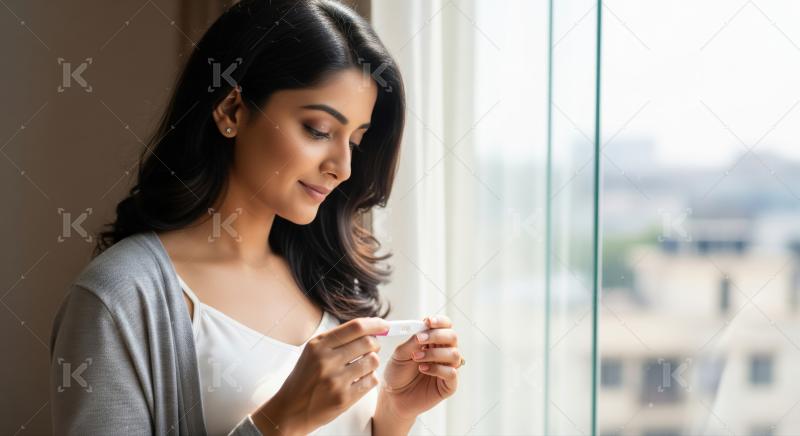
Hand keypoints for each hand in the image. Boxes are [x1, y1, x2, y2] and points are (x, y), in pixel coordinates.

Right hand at [253, 317, 389, 434]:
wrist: (291, 410)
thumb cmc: (305, 378)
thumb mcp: (313, 352)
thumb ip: (338, 339)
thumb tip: (371, 327)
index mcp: (318, 345)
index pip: (355, 327)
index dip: (374, 324)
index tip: (384, 325)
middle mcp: (326, 360)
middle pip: (368, 342)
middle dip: (375, 344)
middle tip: (372, 348)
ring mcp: (335, 380)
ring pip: (373, 361)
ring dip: (372, 362)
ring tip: (363, 366)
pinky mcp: (343, 398)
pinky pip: (371, 381)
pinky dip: (370, 378)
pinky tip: (359, 380)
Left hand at [378, 315, 461, 420]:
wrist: (393, 397)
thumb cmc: (397, 373)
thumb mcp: (400, 354)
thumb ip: (412, 342)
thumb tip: (423, 328)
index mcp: (433, 342)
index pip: (445, 326)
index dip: (440, 321)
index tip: (428, 321)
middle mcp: (443, 353)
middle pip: (453, 337)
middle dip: (437, 335)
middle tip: (419, 339)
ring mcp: (447, 368)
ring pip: (454, 354)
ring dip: (435, 353)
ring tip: (416, 358)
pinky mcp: (448, 385)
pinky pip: (452, 373)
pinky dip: (437, 370)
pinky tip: (423, 370)